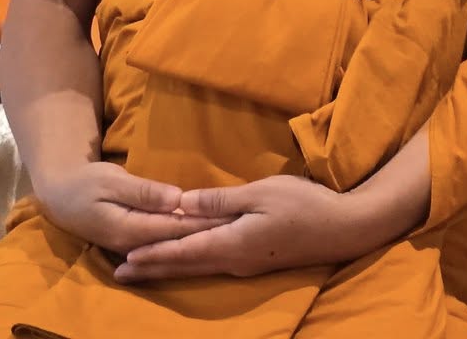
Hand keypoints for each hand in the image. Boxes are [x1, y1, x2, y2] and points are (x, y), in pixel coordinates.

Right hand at [37, 161, 216, 257]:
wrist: (61, 196)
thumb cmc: (85, 183)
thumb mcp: (111, 180)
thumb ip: (144, 192)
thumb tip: (176, 199)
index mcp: (130, 229)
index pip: (176, 228)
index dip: (204, 222)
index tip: (231, 216)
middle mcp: (136, 245)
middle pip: (180, 241)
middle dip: (210, 233)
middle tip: (242, 226)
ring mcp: (136, 248)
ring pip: (175, 245)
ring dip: (201, 239)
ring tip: (232, 233)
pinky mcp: (137, 244)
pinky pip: (166, 244)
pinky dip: (187, 240)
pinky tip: (205, 237)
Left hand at [113, 175, 384, 282]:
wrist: (345, 228)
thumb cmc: (304, 205)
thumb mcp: (260, 193)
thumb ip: (219, 201)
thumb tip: (181, 203)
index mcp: (232, 244)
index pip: (183, 251)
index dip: (153, 254)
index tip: (125, 260)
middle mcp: (235, 260)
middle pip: (186, 265)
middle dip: (152, 267)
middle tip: (121, 273)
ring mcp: (247, 263)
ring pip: (198, 266)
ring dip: (169, 266)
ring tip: (143, 268)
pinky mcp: (257, 260)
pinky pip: (214, 263)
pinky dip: (191, 261)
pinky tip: (185, 258)